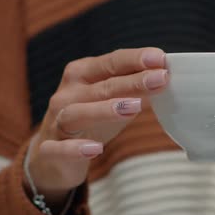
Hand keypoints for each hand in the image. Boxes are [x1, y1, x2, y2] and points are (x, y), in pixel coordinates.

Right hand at [24, 48, 167, 203]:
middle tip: (160, 79)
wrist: (53, 156)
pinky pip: (59, 149)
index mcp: (82, 74)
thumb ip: (135, 90)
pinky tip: (95, 149)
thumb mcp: (113, 101)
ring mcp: (56, 121)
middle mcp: (67, 94)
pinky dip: (75, 148)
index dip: (135, 59)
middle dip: (133, 82)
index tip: (161, 58)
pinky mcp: (49, 150)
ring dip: (105, 109)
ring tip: (134, 107)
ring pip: (78, 113)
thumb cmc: (89, 121)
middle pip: (101, 86)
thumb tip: (165, 78)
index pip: (111, 62)